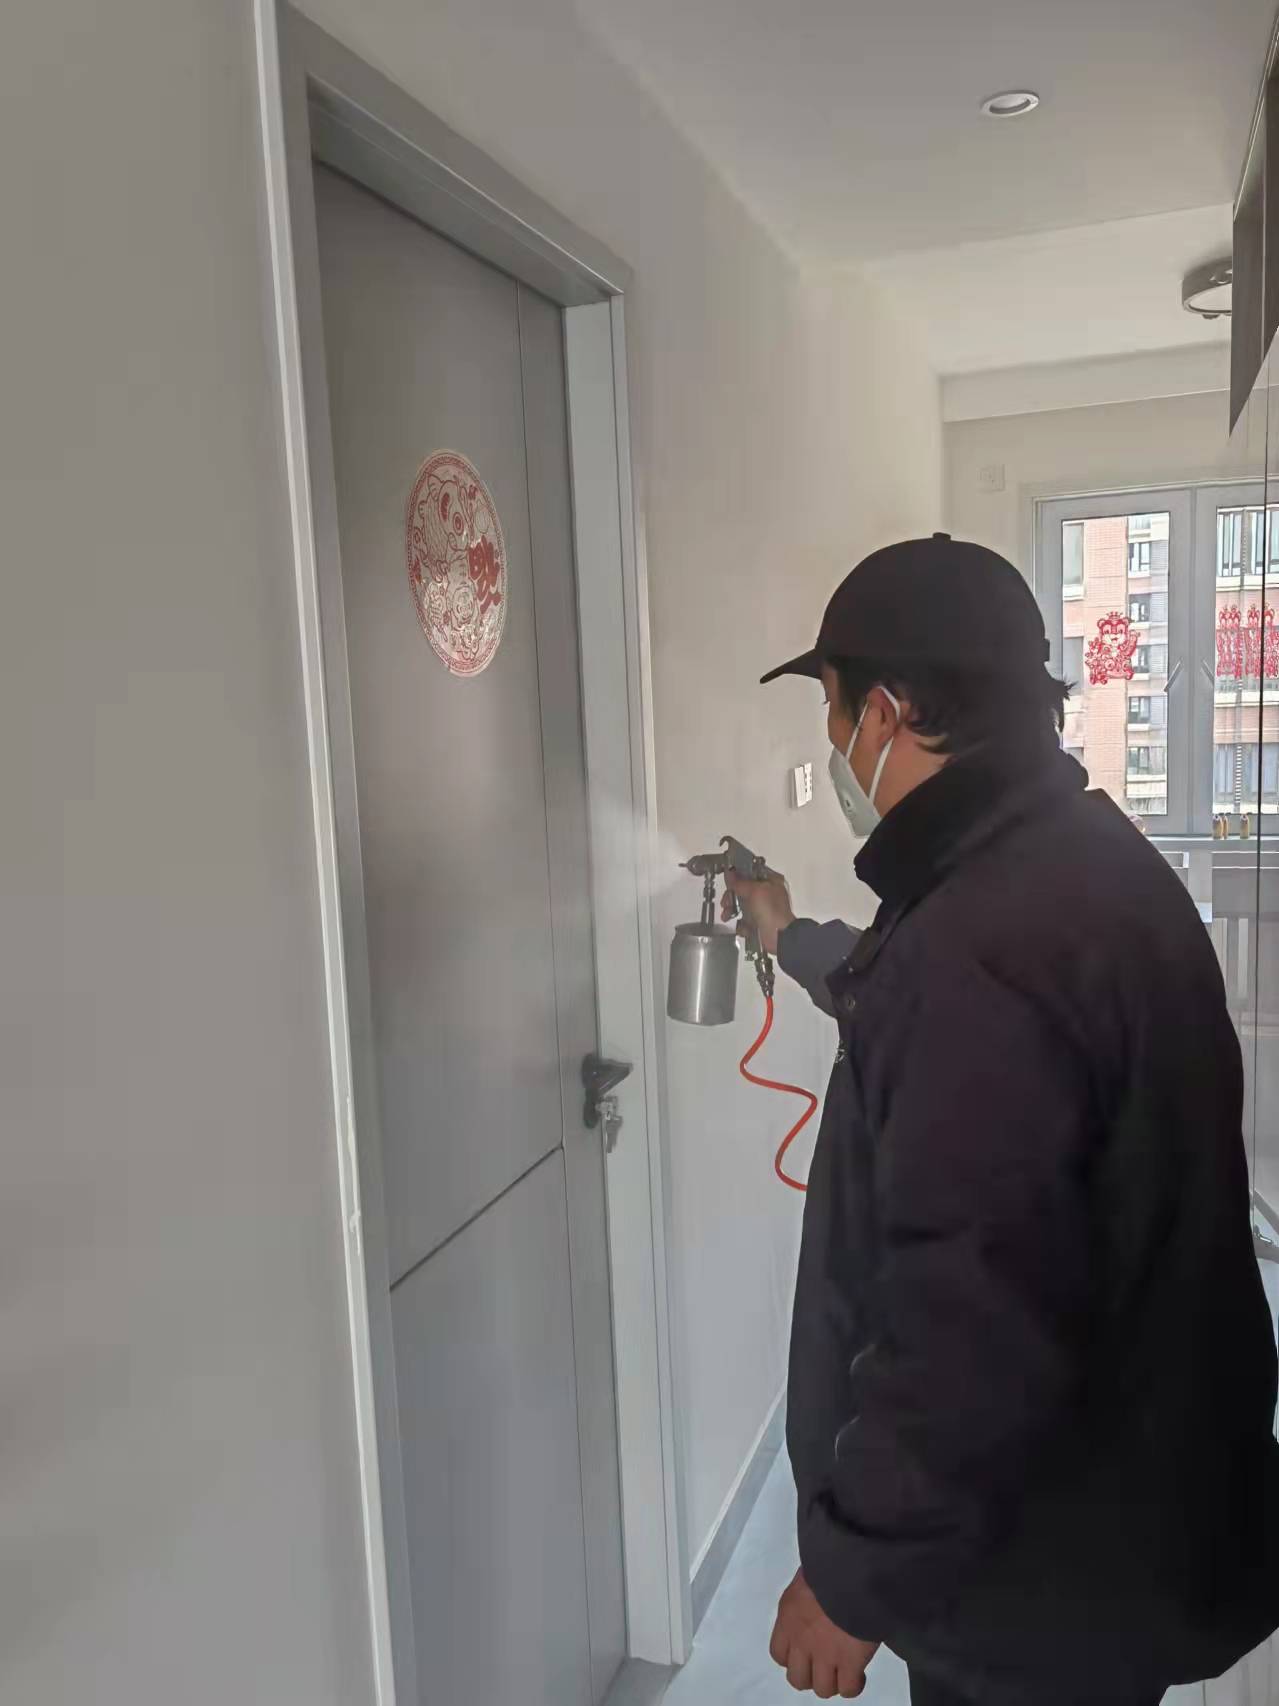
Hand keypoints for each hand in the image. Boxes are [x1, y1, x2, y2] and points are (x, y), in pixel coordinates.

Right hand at [723, 868, 795, 955]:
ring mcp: (764, 908)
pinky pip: (745, 920)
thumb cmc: (772, 911)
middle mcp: (768, 893)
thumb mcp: (754, 891)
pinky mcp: (760, 922)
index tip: (728, 878)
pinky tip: (742, 927)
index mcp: (772, 881)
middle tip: (726, 901)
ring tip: (727, 916)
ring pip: (743, 905)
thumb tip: (730, 873)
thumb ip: (740, 882)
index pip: (752, 871)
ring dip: (732, 910)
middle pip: (744, 889)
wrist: (779, 937)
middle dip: (732, 896)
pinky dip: (741, 924)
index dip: (739, 874)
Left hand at [768, 1570, 877, 1697]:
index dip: (794, 1658)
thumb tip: (818, 1598)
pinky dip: (853, 1685)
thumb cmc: (830, 1564)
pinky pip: (847, 1689)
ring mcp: (825, 1654)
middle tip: (828, 1664)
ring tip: (845, 1669)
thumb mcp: (810, 1576)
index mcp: (789, 1616)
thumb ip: (807, 1596)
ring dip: (833, 1682)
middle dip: (812, 1676)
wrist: (852, 1570)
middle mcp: (801, 1640)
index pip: (779, 1654)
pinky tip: (860, 1672)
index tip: (808, 1652)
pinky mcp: (849, 1662)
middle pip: (797, 1679)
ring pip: (822, 1689)